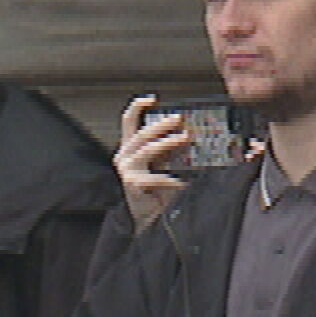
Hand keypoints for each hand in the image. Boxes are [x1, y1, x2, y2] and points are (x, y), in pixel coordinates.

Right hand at [114, 97, 196, 229]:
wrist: (148, 217)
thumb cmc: (157, 189)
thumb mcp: (163, 164)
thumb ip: (170, 149)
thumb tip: (190, 134)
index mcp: (131, 147)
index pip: (129, 121)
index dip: (138, 107)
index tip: (153, 99)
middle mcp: (125, 156)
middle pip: (141, 133)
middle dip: (161, 124)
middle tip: (179, 118)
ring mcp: (127, 170)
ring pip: (146, 149)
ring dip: (167, 142)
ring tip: (185, 138)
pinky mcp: (133, 184)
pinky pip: (154, 177)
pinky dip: (171, 178)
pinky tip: (183, 182)